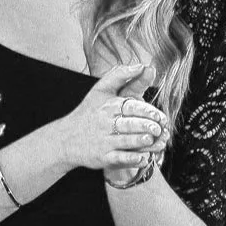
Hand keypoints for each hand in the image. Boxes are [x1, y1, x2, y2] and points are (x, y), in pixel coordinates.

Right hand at [51, 64, 171, 172]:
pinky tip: (143, 158)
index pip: (129, 106)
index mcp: (107, 106)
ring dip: (141, 142)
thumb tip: (143, 66)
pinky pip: (119, 159)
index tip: (160, 116)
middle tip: (159, 129)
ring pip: (126, 142)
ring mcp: (103, 141)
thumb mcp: (100, 90)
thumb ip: (121, 75)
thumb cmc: (89, 112)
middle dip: (146, 126)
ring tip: (153, 140)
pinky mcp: (102, 158)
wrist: (65, 139)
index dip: (146, 111)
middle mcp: (105, 123)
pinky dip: (132, 160)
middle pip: (128, 124)